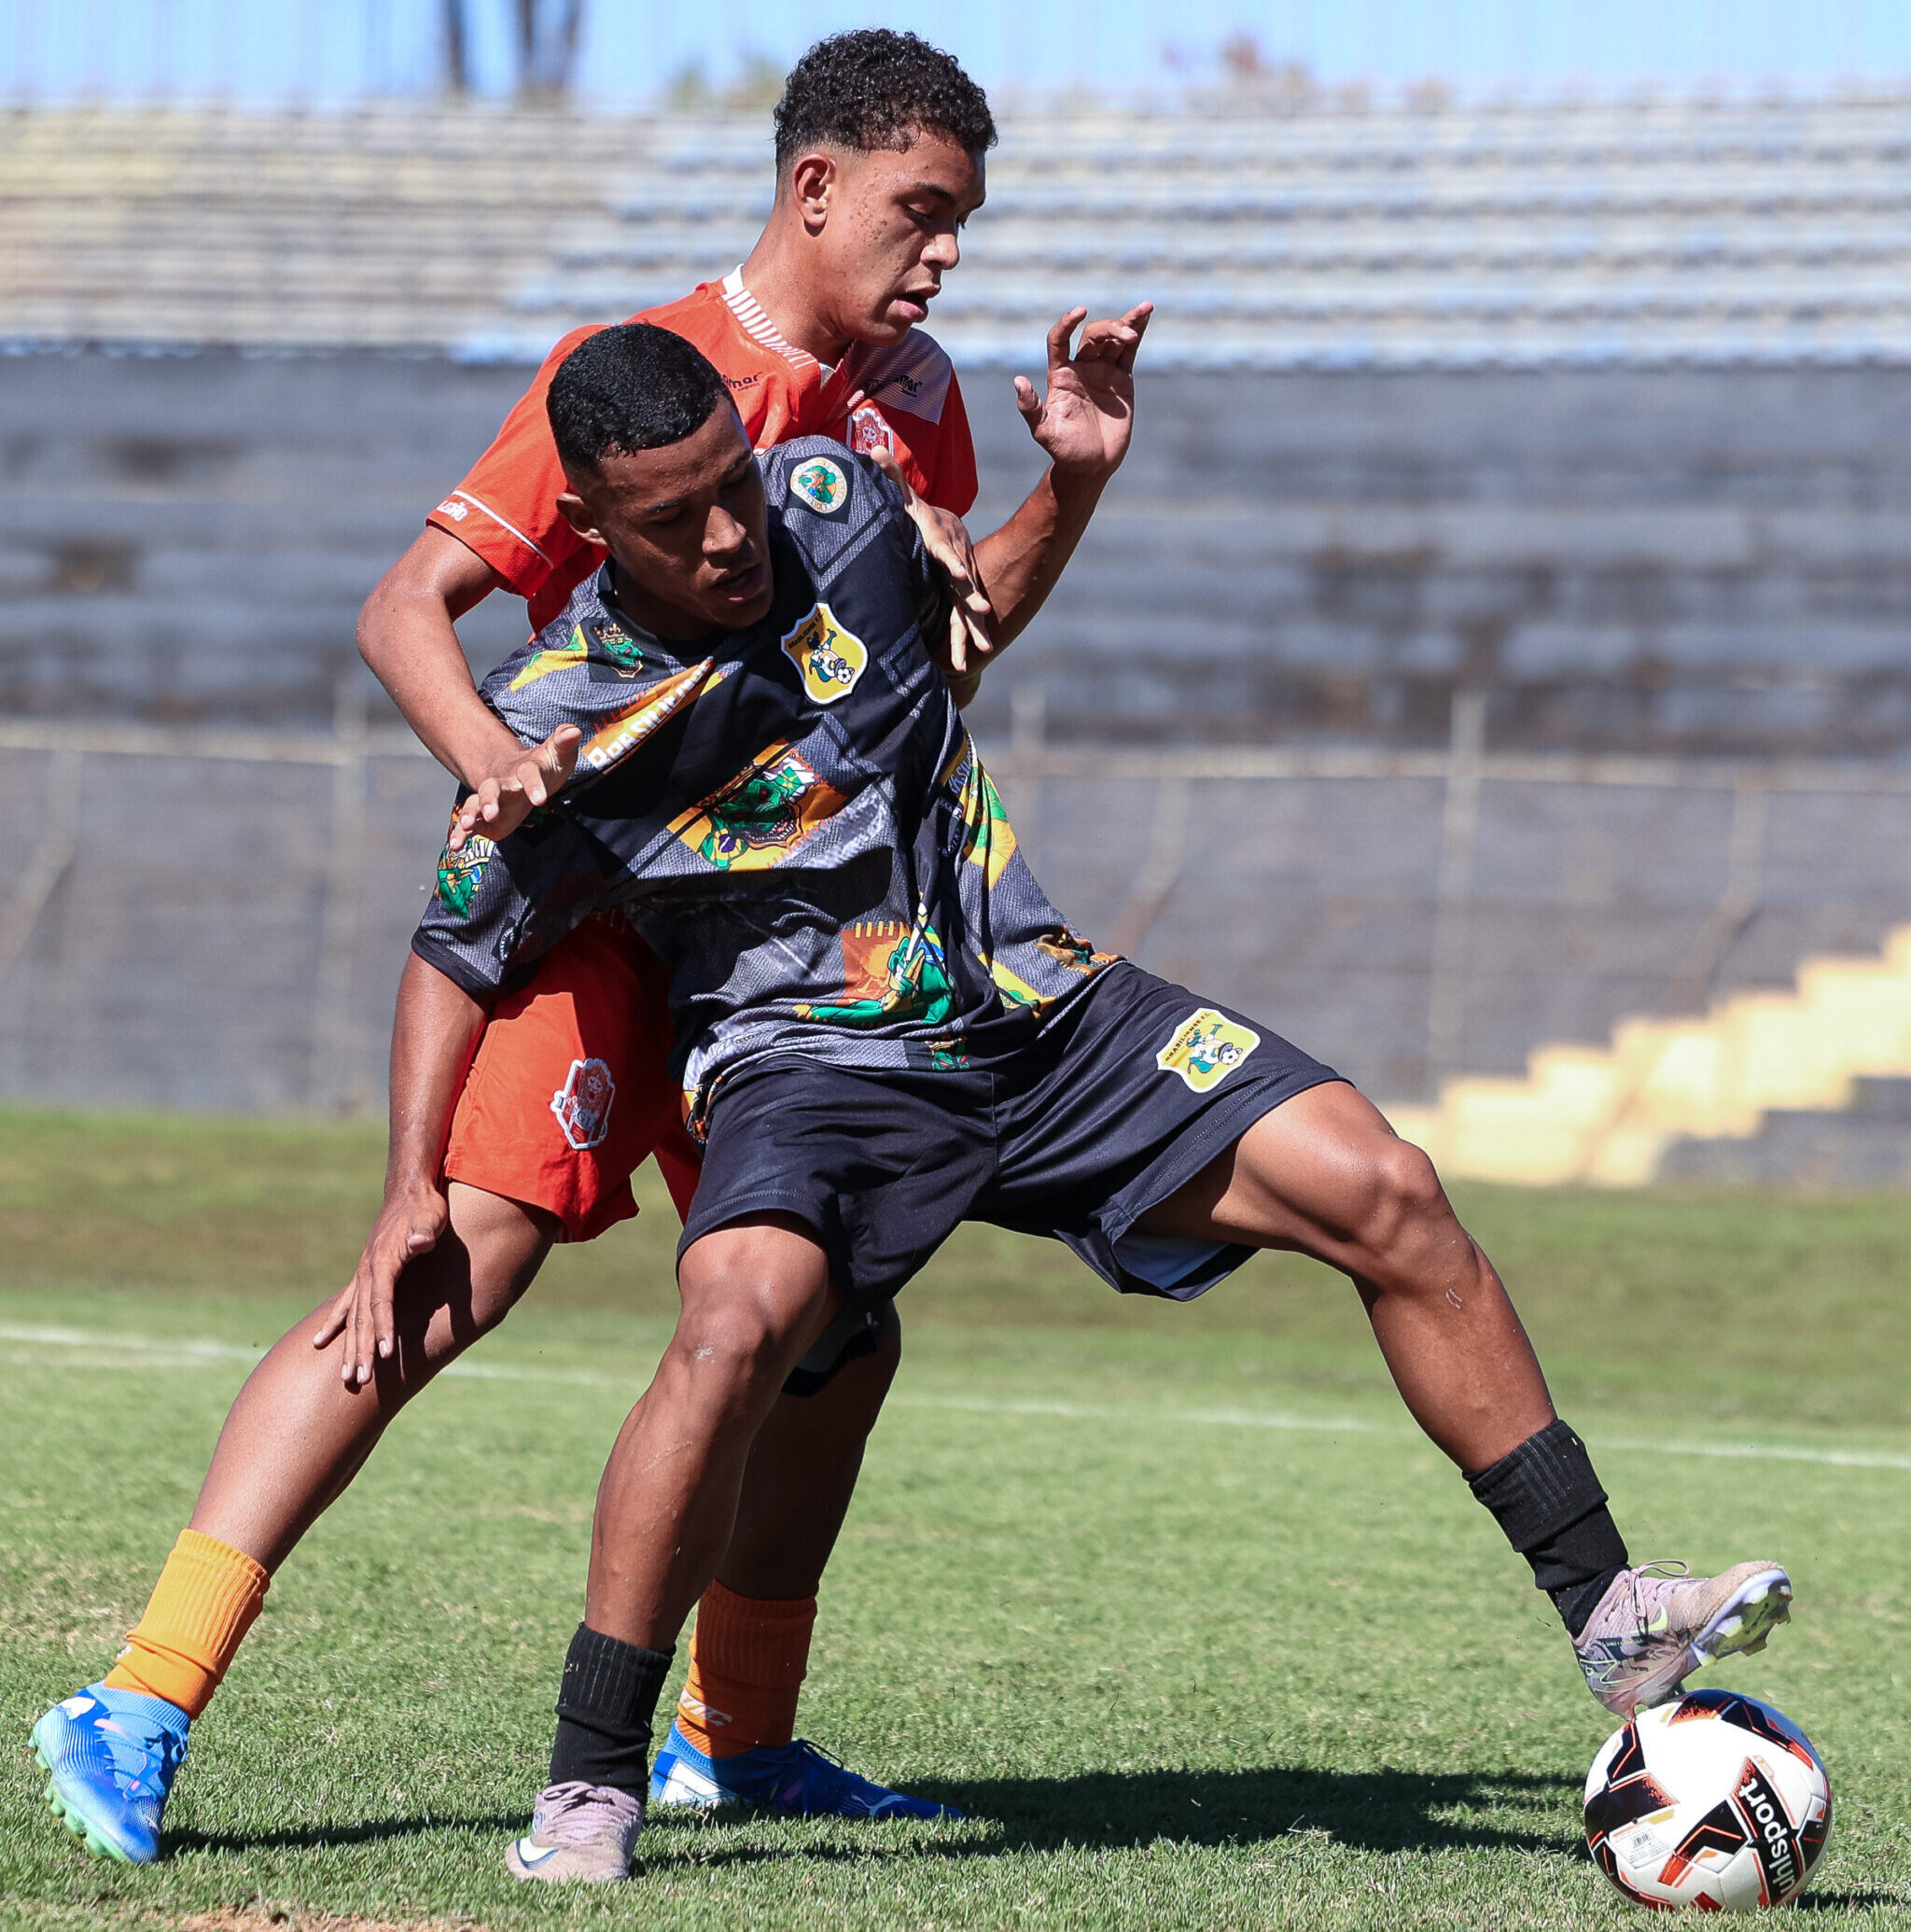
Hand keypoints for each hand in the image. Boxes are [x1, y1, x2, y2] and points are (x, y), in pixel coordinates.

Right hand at [313, 1179, 447, 1387]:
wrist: (408, 1192)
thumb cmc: (425, 1208)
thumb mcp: (430, 1217)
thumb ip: (424, 1231)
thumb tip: (420, 1240)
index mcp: (383, 1263)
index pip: (382, 1302)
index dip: (383, 1328)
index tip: (385, 1354)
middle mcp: (368, 1273)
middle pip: (362, 1318)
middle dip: (360, 1350)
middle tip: (357, 1380)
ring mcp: (364, 1275)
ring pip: (352, 1317)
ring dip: (348, 1347)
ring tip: (345, 1376)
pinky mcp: (366, 1276)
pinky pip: (346, 1306)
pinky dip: (334, 1325)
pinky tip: (320, 1341)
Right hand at [449, 723, 581, 851]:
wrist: (522, 775)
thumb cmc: (544, 766)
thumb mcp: (557, 754)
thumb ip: (564, 743)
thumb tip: (575, 731)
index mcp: (525, 770)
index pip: (528, 774)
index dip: (533, 786)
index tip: (540, 800)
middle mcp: (504, 784)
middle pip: (492, 788)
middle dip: (490, 800)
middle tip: (491, 813)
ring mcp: (492, 800)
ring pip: (476, 804)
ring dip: (470, 814)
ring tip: (466, 825)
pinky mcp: (484, 817)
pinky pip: (470, 825)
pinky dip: (461, 834)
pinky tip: (455, 846)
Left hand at [869, 445, 997, 690]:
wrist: (945, 529)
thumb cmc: (919, 516)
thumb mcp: (904, 497)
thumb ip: (890, 476)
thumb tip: (873, 449)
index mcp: (943, 544)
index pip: (949, 553)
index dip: (954, 563)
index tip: (958, 575)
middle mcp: (957, 567)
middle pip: (967, 587)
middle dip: (974, 604)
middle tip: (981, 618)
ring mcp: (960, 586)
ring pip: (967, 611)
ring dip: (972, 633)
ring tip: (976, 655)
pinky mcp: (957, 600)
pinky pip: (961, 623)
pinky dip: (963, 642)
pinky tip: (963, 665)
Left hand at [1014, 302, 1151, 481]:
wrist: (1092, 466)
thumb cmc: (1064, 451)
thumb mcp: (1044, 432)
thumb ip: (1031, 408)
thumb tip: (1018, 381)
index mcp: (1060, 376)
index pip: (1059, 340)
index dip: (1067, 323)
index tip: (1080, 311)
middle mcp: (1080, 368)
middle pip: (1093, 335)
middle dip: (1110, 329)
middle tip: (1126, 337)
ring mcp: (1102, 372)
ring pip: (1113, 338)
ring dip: (1126, 324)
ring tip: (1144, 311)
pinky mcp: (1121, 380)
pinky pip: (1129, 351)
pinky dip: (1138, 330)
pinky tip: (1146, 312)